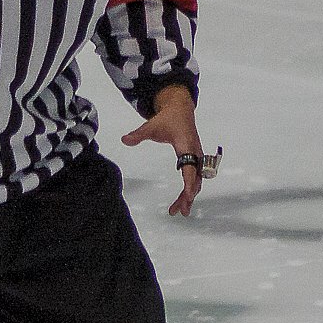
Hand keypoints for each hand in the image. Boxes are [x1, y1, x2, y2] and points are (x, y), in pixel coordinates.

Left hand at [121, 84, 202, 217]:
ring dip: (188, 196)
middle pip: (195, 179)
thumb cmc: (168, 119)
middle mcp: (195, 154)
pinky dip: (189, 190)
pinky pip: (194, 178)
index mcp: (187, 146)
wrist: (181, 110)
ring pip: (196, 181)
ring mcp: (197, 158)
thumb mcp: (151, 126)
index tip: (189, 195)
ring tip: (177, 211)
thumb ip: (138, 134)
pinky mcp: (195, 160)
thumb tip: (124, 140)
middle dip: (188, 196)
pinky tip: (182, 200)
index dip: (190, 181)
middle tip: (179, 211)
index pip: (190, 167)